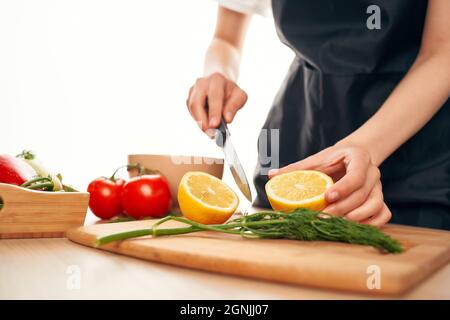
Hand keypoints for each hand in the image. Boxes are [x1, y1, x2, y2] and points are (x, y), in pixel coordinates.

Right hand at [186, 72, 247, 132]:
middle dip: (202, 120)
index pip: (214, 96)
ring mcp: (193, 90)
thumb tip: (227, 119)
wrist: (221, 86)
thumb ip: (234, 106)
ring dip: (200, 123)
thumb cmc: (231, 92)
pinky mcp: (189, 98)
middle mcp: (202, 83)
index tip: (215, 125)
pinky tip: (207, 125)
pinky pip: (191, 112)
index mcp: (217, 80)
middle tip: (210, 133)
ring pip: (192, 108)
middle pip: (196, 102)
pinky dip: (199, 120)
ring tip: (210, 133)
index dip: (214, 111)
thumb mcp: (239, 96)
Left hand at [268, 146, 391, 226]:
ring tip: (335, 224)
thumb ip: (297, 168)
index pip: (356, 175)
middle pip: (362, 195)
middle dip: (342, 209)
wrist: (354, 157)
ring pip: (375, 206)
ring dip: (356, 218)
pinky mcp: (381, 199)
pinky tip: (353, 228)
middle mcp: (373, 173)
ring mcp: (379, 187)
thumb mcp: (317, 159)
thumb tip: (270, 175)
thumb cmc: (333, 159)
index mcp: (359, 158)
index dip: (342, 188)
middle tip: (323, 217)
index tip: (326, 197)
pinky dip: (371, 223)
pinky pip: (383, 215)